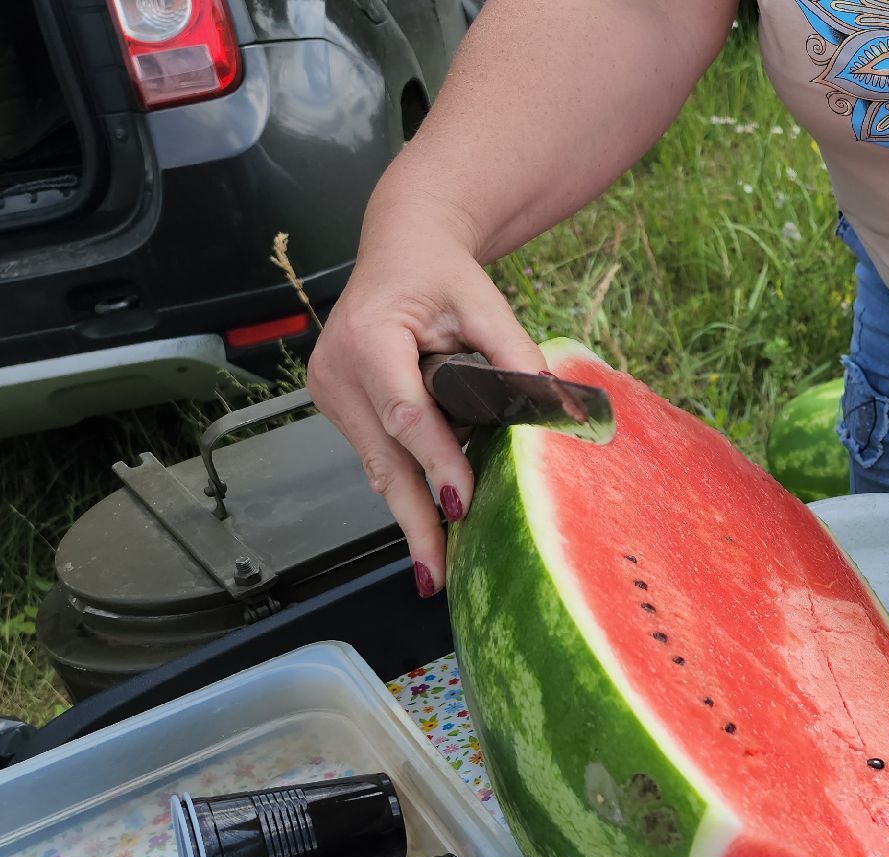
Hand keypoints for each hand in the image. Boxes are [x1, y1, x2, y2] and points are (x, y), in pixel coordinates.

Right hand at [307, 198, 548, 596]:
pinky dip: (404, 484)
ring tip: (436, 565)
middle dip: (414, 518)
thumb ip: (516, 354)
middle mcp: (338, 369)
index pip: (405, 412)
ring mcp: (331, 391)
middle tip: (436, 574)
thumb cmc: (441, 274)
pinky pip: (376, 454)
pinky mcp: (337, 405)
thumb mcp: (485, 303)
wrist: (401, 250)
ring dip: (409, 511)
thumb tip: (557, 404)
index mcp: (370, 337)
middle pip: (384, 457)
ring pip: (377, 465)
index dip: (434, 461)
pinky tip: (428, 524)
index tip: (459, 504)